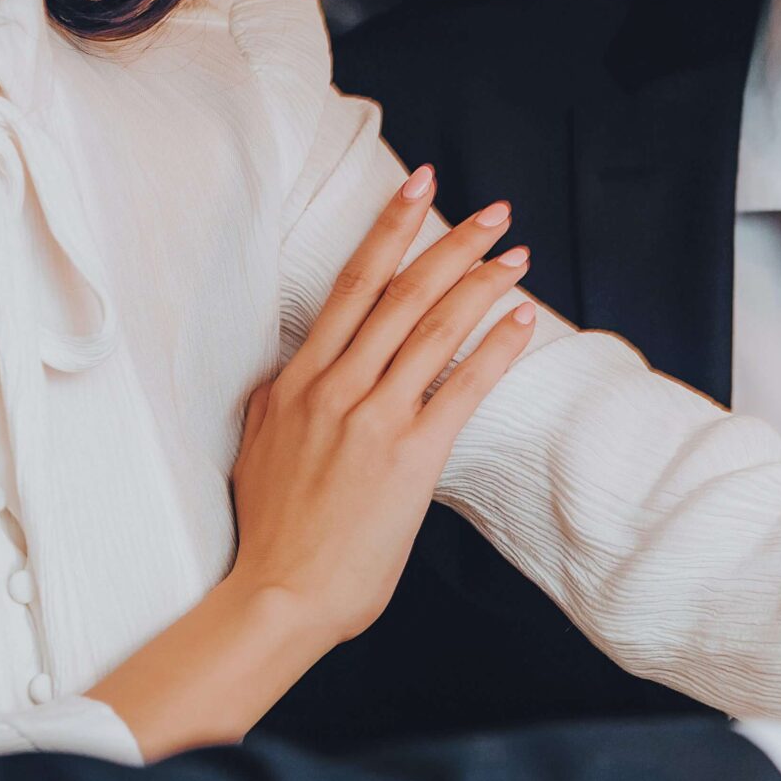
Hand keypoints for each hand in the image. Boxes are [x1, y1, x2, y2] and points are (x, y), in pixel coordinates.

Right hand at [229, 166, 535, 641]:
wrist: (277, 594)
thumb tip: (303, 367)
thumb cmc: (274, 531)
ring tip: (516, 255)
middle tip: (493, 210)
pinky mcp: (410, 455)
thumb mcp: (260, 445)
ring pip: (433, 328)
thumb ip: (286, 398)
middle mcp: (334, 387)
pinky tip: (520, 320)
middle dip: (452, 243)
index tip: (417, 186)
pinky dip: (495, 347)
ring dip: (481, 285)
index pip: (350, 285)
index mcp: (296, 380)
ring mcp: (372, 417)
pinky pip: (462, 386)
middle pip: (401, 292)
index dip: (389, 230)